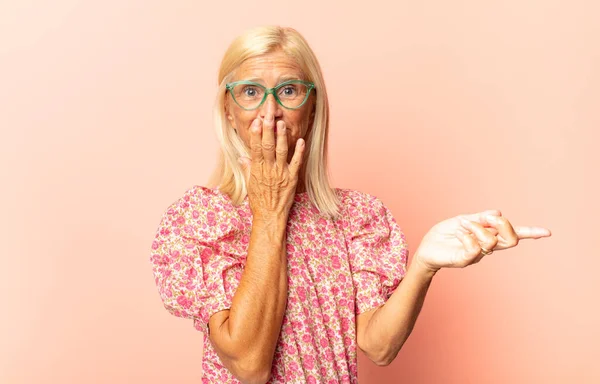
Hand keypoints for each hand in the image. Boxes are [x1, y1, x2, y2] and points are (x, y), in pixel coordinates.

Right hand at [238, 112, 305, 220]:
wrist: (270, 216)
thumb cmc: (259, 201)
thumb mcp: (250, 184)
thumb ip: (248, 168)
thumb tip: (242, 157)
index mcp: (257, 169)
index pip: (256, 148)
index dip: (256, 134)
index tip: (257, 121)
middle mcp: (269, 169)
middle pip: (267, 145)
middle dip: (268, 128)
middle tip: (269, 114)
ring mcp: (281, 173)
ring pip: (281, 151)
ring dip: (281, 136)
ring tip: (281, 122)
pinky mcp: (292, 179)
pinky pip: (296, 163)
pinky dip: (299, 152)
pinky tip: (301, 140)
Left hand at [414, 210, 551, 272]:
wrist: (426, 248)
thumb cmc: (444, 235)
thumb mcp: (463, 220)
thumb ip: (480, 218)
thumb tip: (498, 213)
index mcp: (488, 236)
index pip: (513, 236)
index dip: (530, 233)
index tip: (547, 233)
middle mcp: (486, 247)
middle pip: (511, 239)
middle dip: (504, 224)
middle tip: (486, 218)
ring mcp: (477, 255)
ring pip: (491, 240)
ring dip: (476, 227)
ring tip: (462, 226)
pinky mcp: (465, 260)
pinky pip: (474, 247)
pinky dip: (467, 235)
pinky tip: (457, 234)